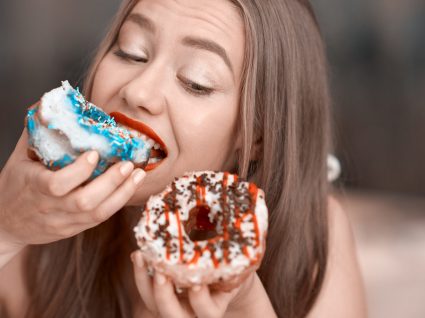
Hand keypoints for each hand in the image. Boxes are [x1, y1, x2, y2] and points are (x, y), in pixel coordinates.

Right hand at [0, 129, 145, 250]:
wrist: (5, 224)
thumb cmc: (14, 185)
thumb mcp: (19, 158)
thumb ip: (35, 133)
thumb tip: (47, 103)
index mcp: (34, 187)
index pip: (58, 184)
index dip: (79, 171)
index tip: (95, 153)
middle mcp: (51, 208)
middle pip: (84, 202)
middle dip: (111, 182)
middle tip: (129, 164)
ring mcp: (64, 222)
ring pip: (97, 214)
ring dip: (122, 193)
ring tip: (138, 174)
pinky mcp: (74, 229)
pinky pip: (99, 219)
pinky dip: (117, 202)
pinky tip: (130, 186)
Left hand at [131, 250, 256, 317]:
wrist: (225, 273)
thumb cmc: (233, 267)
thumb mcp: (238, 264)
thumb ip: (237, 260)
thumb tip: (240, 234)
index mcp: (214, 307)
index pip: (208, 312)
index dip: (200, 301)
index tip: (197, 284)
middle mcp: (192, 312)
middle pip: (174, 316)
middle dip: (164, 297)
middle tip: (160, 274)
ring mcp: (175, 304)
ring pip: (154, 305)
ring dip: (143, 283)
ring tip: (139, 256)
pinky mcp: (162, 292)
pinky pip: (147, 291)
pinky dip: (140, 273)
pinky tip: (138, 255)